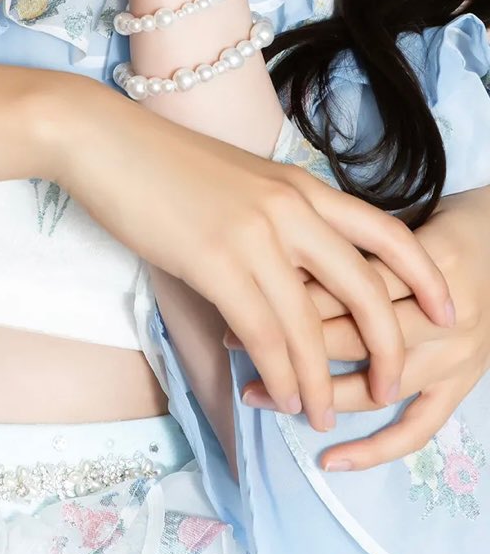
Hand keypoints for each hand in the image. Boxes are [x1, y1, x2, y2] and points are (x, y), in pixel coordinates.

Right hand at [47, 93, 453, 431]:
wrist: (105, 140)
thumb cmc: (162, 161)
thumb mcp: (238, 181)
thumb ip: (275, 219)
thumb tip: (291, 272)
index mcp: (300, 185)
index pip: (384, 231)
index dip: (424, 276)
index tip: (448, 310)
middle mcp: (290, 207)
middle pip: (365, 288)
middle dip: (386, 347)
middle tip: (392, 387)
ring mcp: (255, 233)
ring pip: (311, 325)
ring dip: (324, 380)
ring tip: (323, 413)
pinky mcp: (216, 260)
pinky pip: (264, 333)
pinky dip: (281, 373)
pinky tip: (284, 394)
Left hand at [227, 186, 487, 468]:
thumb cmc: (432, 224)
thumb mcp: (388, 222)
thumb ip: (341, 239)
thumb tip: (266, 262)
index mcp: (425, 263)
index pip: (346, 287)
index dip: (289, 293)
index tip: (237, 298)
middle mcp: (444, 316)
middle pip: (356, 337)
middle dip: (290, 342)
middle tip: (232, 343)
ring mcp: (457, 357)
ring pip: (377, 386)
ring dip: (317, 394)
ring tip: (259, 395)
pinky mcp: (463, 386)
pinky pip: (419, 428)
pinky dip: (377, 449)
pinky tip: (331, 460)